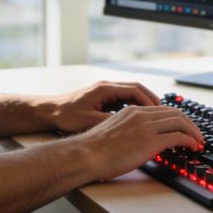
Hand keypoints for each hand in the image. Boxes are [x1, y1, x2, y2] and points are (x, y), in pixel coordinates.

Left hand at [41, 81, 161, 133]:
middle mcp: (106, 86)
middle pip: (136, 89)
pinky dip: (134, 106)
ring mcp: (105, 91)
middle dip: (151, 100)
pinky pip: (124, 99)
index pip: (134, 90)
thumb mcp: (89, 121)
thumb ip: (109, 121)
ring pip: (131, 93)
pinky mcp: (102, 97)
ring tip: (156, 117)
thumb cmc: (66, 116)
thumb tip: (129, 126)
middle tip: (164, 114)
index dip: (149, 101)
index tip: (159, 112)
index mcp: (104, 89)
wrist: (49, 110)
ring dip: (144, 103)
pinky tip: (139, 119)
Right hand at [77, 105, 203, 180]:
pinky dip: (189, 140)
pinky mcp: (150, 141)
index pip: (161, 109)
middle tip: (196, 134)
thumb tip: (136, 141)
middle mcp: (140, 115)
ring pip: (179, 122)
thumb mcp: (113, 131)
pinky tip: (193, 146)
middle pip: (174, 113)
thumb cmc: (93, 149)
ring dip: (193, 132)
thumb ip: (128, 130)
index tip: (183, 127)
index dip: (176, 118)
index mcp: (131, 111)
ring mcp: (146, 127)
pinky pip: (178, 137)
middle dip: (189, 123)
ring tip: (198, 141)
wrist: (86, 154)